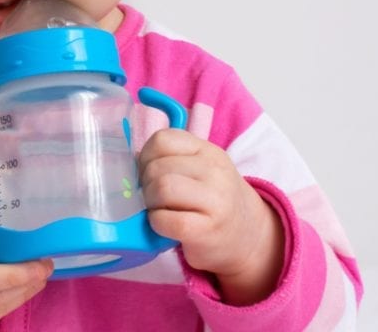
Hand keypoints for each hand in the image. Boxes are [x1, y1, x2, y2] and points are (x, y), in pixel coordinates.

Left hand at [138, 129, 283, 305]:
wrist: (248, 238)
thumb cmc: (212, 201)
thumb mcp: (200, 170)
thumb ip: (171, 159)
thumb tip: (129, 163)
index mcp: (208, 151)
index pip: (162, 139)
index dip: (146, 156)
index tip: (148, 172)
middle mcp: (215, 172)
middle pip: (157, 167)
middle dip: (144, 183)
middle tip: (151, 197)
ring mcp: (215, 200)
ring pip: (161, 188)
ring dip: (149, 202)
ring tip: (157, 210)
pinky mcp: (207, 230)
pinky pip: (166, 220)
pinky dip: (156, 223)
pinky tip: (164, 225)